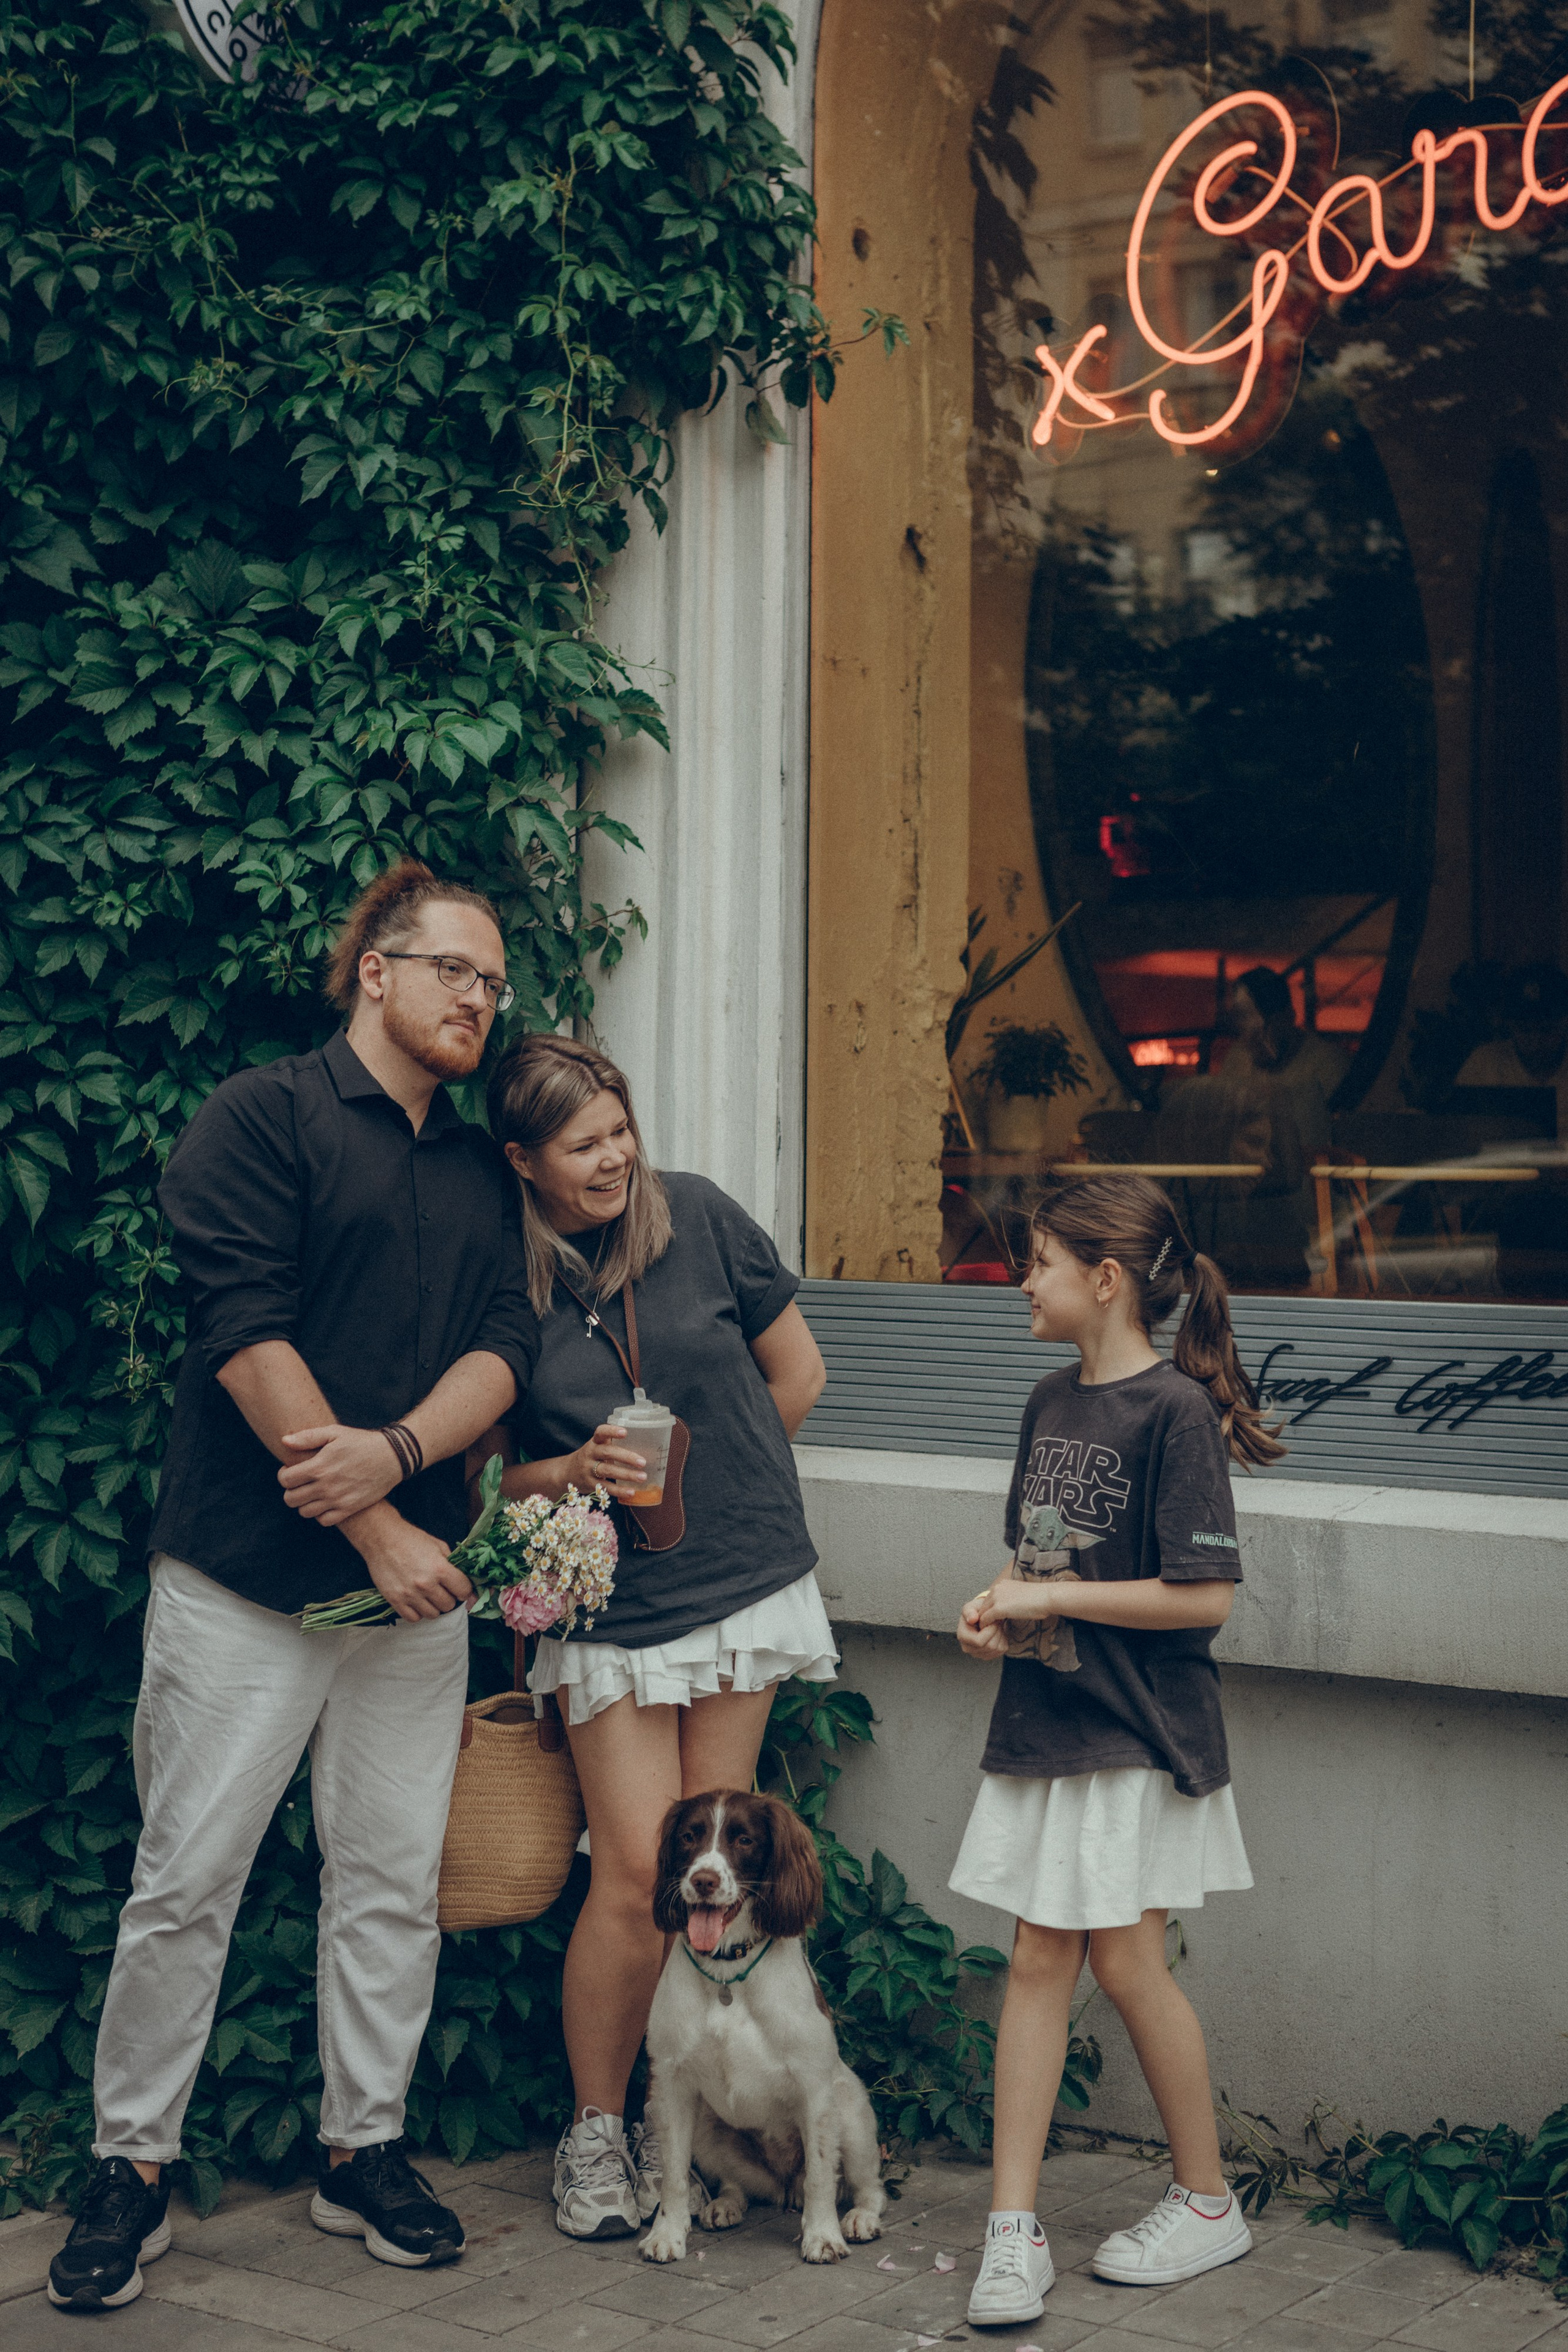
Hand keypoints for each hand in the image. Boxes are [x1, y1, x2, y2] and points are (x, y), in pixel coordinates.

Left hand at [277, 1424, 403, 1525]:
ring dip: (304, 1503)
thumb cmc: (361, 1442)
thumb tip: (284, 1441)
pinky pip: (324, 1520)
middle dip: (290, 1491)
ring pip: (305, 1512)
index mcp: (319, 1467)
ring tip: (311, 1493)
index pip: (286, 1480)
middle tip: (299, 1483)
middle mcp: (326, 1486)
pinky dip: (320, 1514)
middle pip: (291, 1499)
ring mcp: (337, 1500)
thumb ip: (308, 1437)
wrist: (392, 1457)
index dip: (283, 1475)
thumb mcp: (335, 1432)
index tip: (291, 1471)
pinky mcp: (349, 1509)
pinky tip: (324, 1503)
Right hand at [346, 1506, 472, 1621]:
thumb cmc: (411, 1539)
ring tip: (429, 1596)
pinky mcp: (395, 1601)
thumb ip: (451, 1563)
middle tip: (442, 1589)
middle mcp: (426, 1584)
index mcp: (440, 1568)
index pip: (463, 1590)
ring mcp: (410, 1595)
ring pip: (433, 1614)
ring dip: (434, 1606)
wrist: (381, 1538)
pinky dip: (418, 1612)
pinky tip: (417, 1602)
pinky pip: (414, 1618)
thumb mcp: (438, 1545)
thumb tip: (463, 1579)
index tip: (460, 1588)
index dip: (465, 1590)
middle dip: (449, 1597)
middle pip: (449, 1605)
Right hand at [567, 1422, 648, 1500]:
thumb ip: (614, 1445)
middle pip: (607, 1452)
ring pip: (607, 1470)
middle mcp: (590, 1453)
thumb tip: (648, 1450)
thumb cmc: (591, 1457)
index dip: (611, 1431)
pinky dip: (619, 1490)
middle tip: (643, 1462)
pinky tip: (631, 1492)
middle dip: (626, 1457)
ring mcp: (588, 1469)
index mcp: (594, 1442)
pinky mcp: (589, 1484)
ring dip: (626, 1474)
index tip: (625, 1432)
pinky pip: (605, 1487)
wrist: (566, 1472)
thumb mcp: (598, 1447)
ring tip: (642, 1477)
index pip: (600, 1432)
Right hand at [956, 1588, 1006, 1659]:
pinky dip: (1003, 1640)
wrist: (982, 1616)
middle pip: (990, 1647)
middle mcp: (968, 1648)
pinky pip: (1001, 1651)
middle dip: (997, 1632)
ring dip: (1001, 1635)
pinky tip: (998, 1632)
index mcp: (962, 1636)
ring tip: (997, 1626)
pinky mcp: (987, 1655)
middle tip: (997, 1621)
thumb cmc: (976, 1611)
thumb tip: (972, 1619)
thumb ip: (970, 1611)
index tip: (993, 1619)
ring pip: (997, 1649)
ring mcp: (978, 1653)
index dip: (990, 1631)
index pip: (979, 1641)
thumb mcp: (971, 1607)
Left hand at [973, 1580, 1049, 1626]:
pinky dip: (987, 1627)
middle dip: (985, 1617)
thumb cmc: (1039, 1598)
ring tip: (989, 1633)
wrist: (1046, 1597)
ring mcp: (996, 1598)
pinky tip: (992, 1633)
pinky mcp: (998, 1608)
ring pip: (982, 1613)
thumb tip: (1009, 1608)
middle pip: (983, 1606)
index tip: (994, 1621)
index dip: (990, 1611)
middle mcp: (996, 1588)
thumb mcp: (1021, 1595)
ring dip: (985, 1623)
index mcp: (1002, 1584)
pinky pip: (986, 1620)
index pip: (989, 1599)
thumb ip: (1011, 1599)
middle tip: (988, 1629)